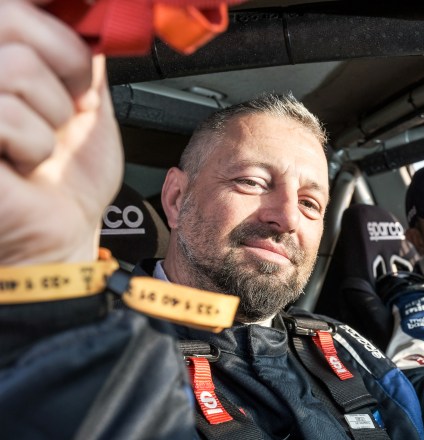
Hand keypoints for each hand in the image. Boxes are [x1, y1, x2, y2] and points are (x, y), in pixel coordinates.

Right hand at [0, 1, 121, 264]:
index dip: (45, 9)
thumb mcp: (88, 101)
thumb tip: (90, 11)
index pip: (14, 6)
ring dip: (51, 115)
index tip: (82, 20)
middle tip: (71, 102)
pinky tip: (22, 165)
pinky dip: (33, 143)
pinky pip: (4, 112)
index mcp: (1, 56)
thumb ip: (80, 50)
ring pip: (16, 67)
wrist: (61, 234)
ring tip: (40, 144)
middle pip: (10, 16)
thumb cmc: (69, 177)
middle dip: (65, 62)